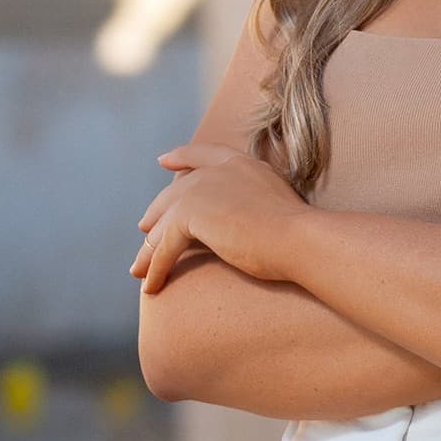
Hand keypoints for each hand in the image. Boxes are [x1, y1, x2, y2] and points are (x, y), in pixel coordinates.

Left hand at [130, 140, 310, 292]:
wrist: (299, 238)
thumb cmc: (300, 234)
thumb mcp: (276, 205)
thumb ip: (254, 201)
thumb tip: (244, 220)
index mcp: (241, 164)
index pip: (203, 154)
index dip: (181, 157)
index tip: (164, 161)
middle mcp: (217, 170)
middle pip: (174, 193)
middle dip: (157, 213)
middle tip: (144, 229)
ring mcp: (201, 189)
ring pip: (164, 223)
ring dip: (149, 251)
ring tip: (140, 271)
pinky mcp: (189, 215)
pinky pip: (163, 246)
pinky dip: (156, 267)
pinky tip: (151, 286)